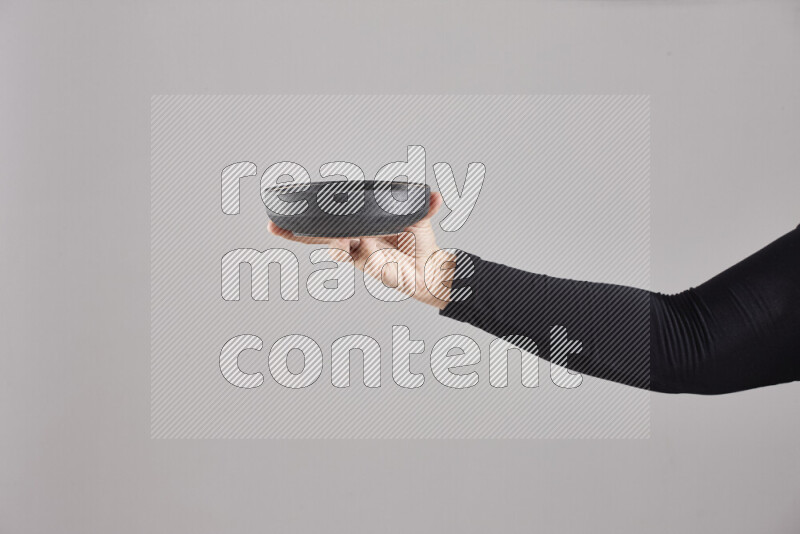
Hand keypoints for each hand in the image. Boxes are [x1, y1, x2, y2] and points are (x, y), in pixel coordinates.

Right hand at [267, 192, 453, 308]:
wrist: (432, 270)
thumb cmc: (421, 247)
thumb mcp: (420, 222)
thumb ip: (425, 208)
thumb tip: (437, 195)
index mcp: (360, 229)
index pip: (331, 221)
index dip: (311, 218)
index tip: (288, 211)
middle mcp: (355, 241)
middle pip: (319, 236)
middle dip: (295, 233)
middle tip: (272, 226)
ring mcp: (359, 254)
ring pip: (334, 246)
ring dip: (326, 240)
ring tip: (322, 236)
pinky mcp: (368, 265)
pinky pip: (354, 256)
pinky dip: (354, 248)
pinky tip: (357, 242)